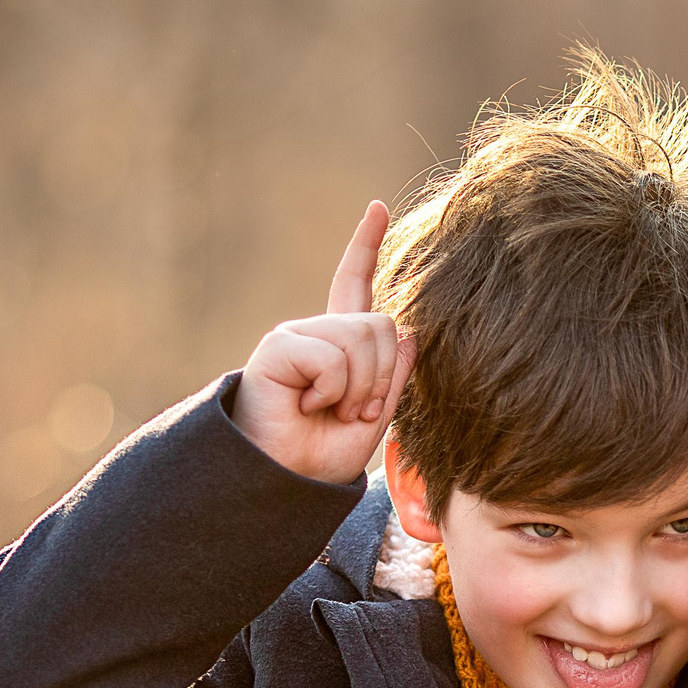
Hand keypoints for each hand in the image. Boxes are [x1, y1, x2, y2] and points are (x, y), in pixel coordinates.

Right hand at [232, 200, 417, 483]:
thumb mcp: (375, 416)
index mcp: (339, 345)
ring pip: (361, 339)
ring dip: (359, 389)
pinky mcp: (278, 346)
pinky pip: (332, 357)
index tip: (377, 207)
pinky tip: (307, 405)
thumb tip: (408, 332)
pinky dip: (331, 390)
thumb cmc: (323, 454)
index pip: (355, 285)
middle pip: (381, 325)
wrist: (286, 480)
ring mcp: (296, 335)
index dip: (366, 246)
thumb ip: (394, 375)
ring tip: (329, 410)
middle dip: (381, 377)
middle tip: (353, 411)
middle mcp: (317, 332)